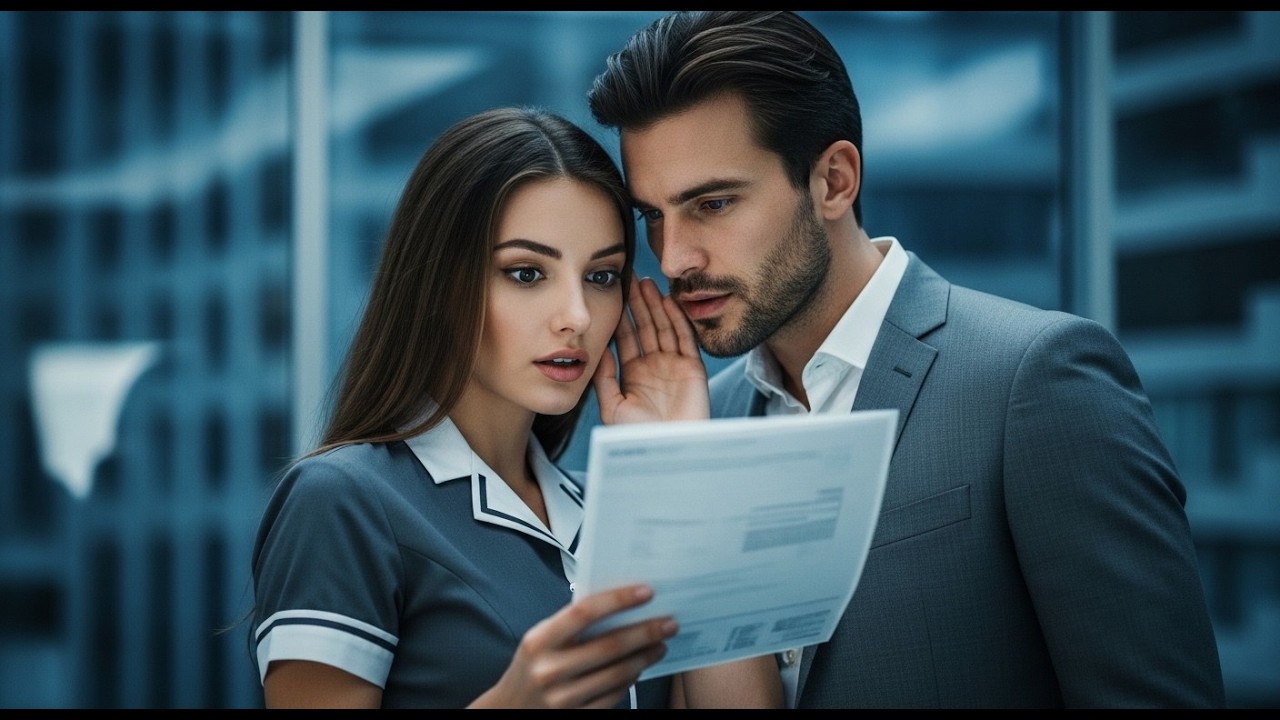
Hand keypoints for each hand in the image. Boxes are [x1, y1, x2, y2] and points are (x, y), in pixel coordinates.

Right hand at [472, 584, 676, 708]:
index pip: (584, 613)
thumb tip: (620, 604)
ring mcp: (563, 698)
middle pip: (610, 646)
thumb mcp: (540, 641)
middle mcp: (550, 670)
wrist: (509, 711)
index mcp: (539, 641)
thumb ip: (571, 625)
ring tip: (660, 643)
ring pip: (618, 674)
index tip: (647, 592)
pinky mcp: (577, 717)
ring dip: (645, 656)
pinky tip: (640, 666)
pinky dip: (631, 678)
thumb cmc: (531, 667)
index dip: (618, 599)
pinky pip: (614, 695)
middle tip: (669, 622)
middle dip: (646, 631)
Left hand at [593, 276, 709, 423]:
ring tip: (647, 282)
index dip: (622, 316)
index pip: (628, 338)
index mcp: (634, 374)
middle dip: (639, 304)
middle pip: (647, 327)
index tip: (615, 294)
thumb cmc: (637, 436)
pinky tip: (668, 301)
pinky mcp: (693, 369)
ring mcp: (674, 366)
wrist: (666, 452)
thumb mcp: (612, 407)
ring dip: (656, 306)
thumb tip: (599, 349)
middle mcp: (655, 366)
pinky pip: (685, 338)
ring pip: (665, 328)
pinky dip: (677, 319)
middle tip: (632, 278)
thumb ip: (605, 378)